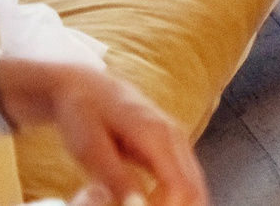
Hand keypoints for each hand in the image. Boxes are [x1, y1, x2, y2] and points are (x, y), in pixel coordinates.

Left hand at [0, 55, 207, 205]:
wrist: (89, 87)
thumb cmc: (85, 114)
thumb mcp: (89, 147)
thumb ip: (114, 177)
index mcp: (158, 136)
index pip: (181, 186)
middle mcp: (177, 137)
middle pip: (194, 188)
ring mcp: (179, 140)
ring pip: (194, 184)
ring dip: (178, 203)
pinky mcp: (175, 147)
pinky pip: (186, 179)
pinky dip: (176, 198)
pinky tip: (155, 204)